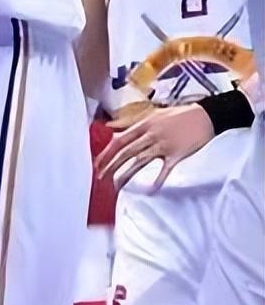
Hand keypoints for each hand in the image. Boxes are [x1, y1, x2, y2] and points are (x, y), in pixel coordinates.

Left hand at [94, 104, 213, 189]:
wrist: (206, 116)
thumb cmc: (179, 115)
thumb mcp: (152, 114)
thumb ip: (133, 123)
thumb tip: (112, 129)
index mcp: (144, 125)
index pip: (120, 140)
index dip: (107, 152)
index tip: (97, 163)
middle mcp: (151, 135)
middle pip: (127, 151)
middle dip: (111, 165)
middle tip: (101, 177)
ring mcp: (164, 145)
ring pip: (141, 160)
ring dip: (127, 173)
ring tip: (117, 185)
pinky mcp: (177, 154)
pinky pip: (165, 169)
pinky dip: (158, 180)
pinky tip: (150, 190)